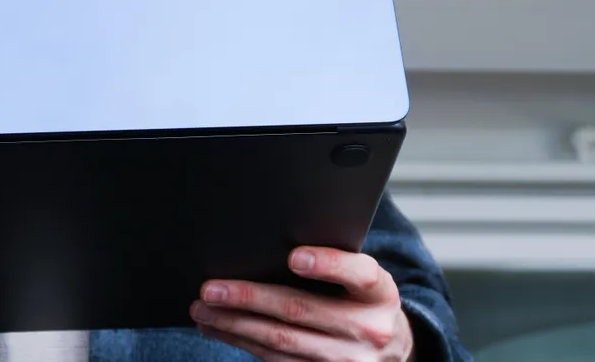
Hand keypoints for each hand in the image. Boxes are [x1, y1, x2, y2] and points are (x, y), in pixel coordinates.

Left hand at [190, 247, 413, 360]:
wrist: (391, 348)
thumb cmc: (362, 299)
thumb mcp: (362, 279)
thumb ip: (332, 264)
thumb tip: (267, 245)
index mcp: (380, 292)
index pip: (358, 274)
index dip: (327, 264)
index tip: (293, 256)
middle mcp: (369, 329)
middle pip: (300, 311)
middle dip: (249, 298)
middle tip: (211, 288)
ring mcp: (347, 360)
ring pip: (281, 341)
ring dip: (235, 325)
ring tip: (203, 310)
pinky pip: (277, 361)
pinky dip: (244, 343)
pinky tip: (220, 329)